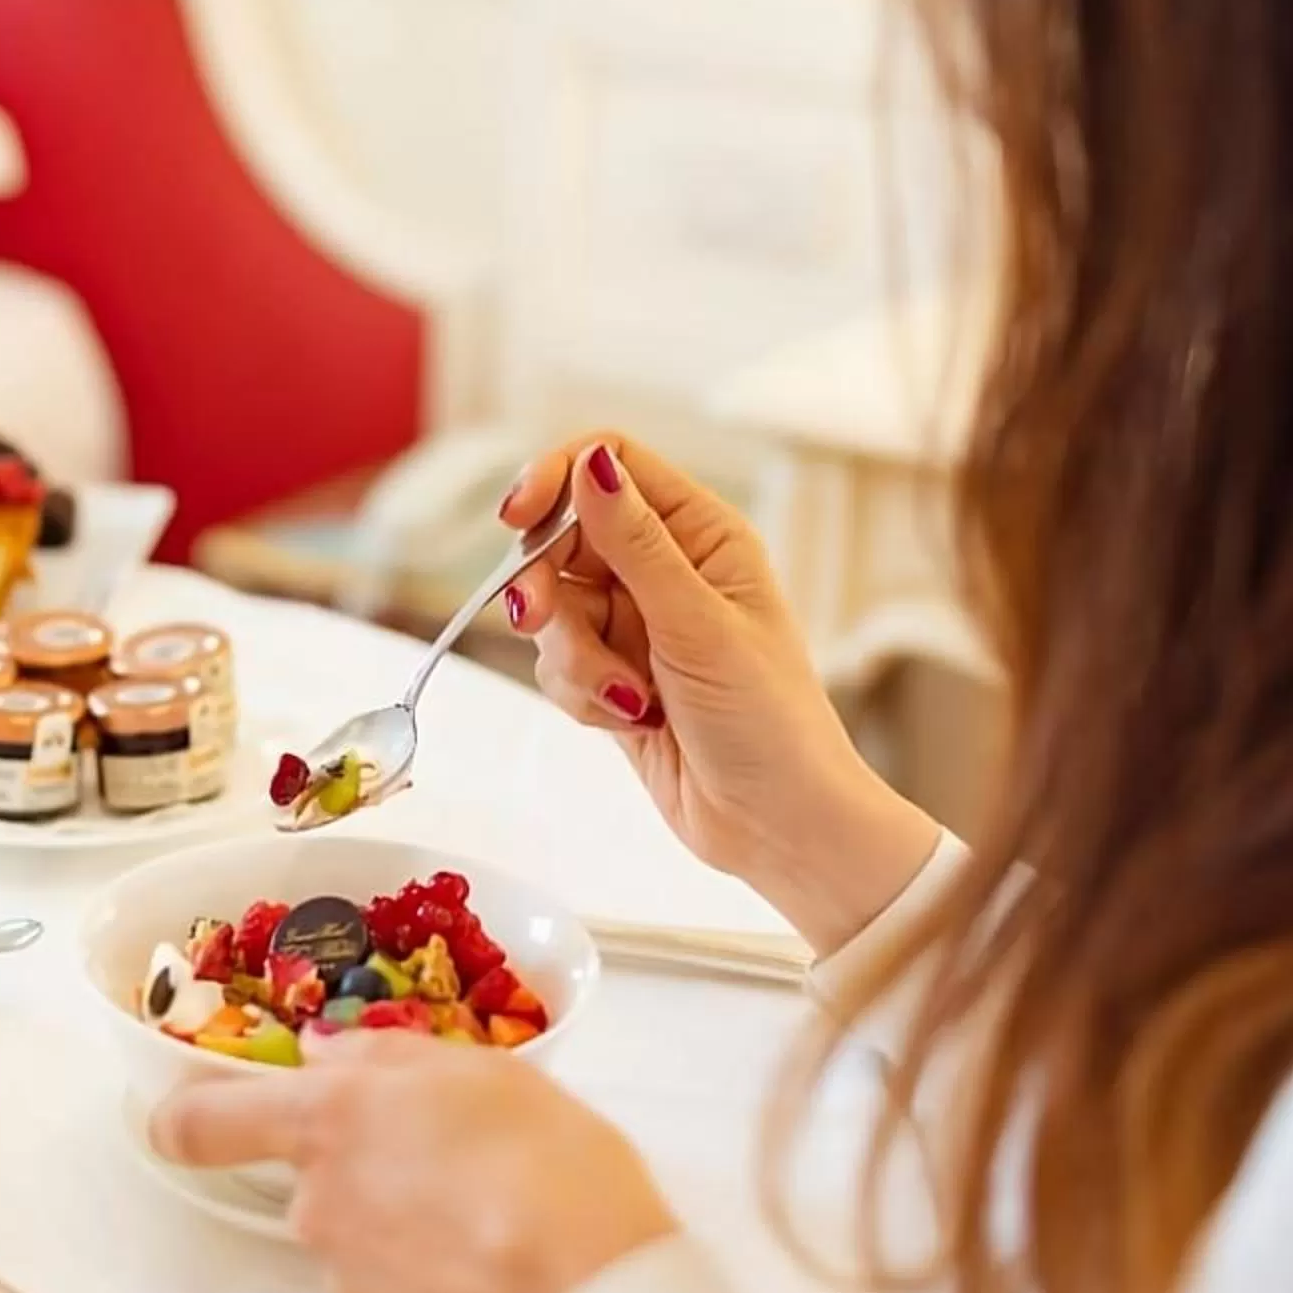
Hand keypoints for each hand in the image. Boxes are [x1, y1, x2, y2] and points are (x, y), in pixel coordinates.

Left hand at [152, 1034, 675, 1292]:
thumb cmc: (551, 1167)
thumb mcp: (488, 1073)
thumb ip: (392, 1057)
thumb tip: (328, 1054)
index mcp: (334, 1119)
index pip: (208, 1121)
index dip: (187, 1119)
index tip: (185, 1121)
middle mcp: (320, 1203)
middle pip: (317, 1182)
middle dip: (374, 1173)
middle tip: (462, 1166)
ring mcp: (350, 1283)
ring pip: (363, 1241)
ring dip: (410, 1231)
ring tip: (500, 1224)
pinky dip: (436, 1288)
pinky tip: (501, 1277)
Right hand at [503, 435, 937, 955]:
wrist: (777, 828)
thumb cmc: (769, 724)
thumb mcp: (698, 626)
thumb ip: (636, 544)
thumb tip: (591, 464)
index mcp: (702, 535)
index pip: (611, 464)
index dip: (555, 478)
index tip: (515, 520)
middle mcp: (665, 568)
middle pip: (562, 536)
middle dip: (546, 586)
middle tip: (539, 621)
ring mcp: (636, 623)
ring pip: (552, 606)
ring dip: (573, 656)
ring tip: (626, 699)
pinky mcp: (613, 674)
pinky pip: (556, 661)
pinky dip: (579, 692)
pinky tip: (628, 719)